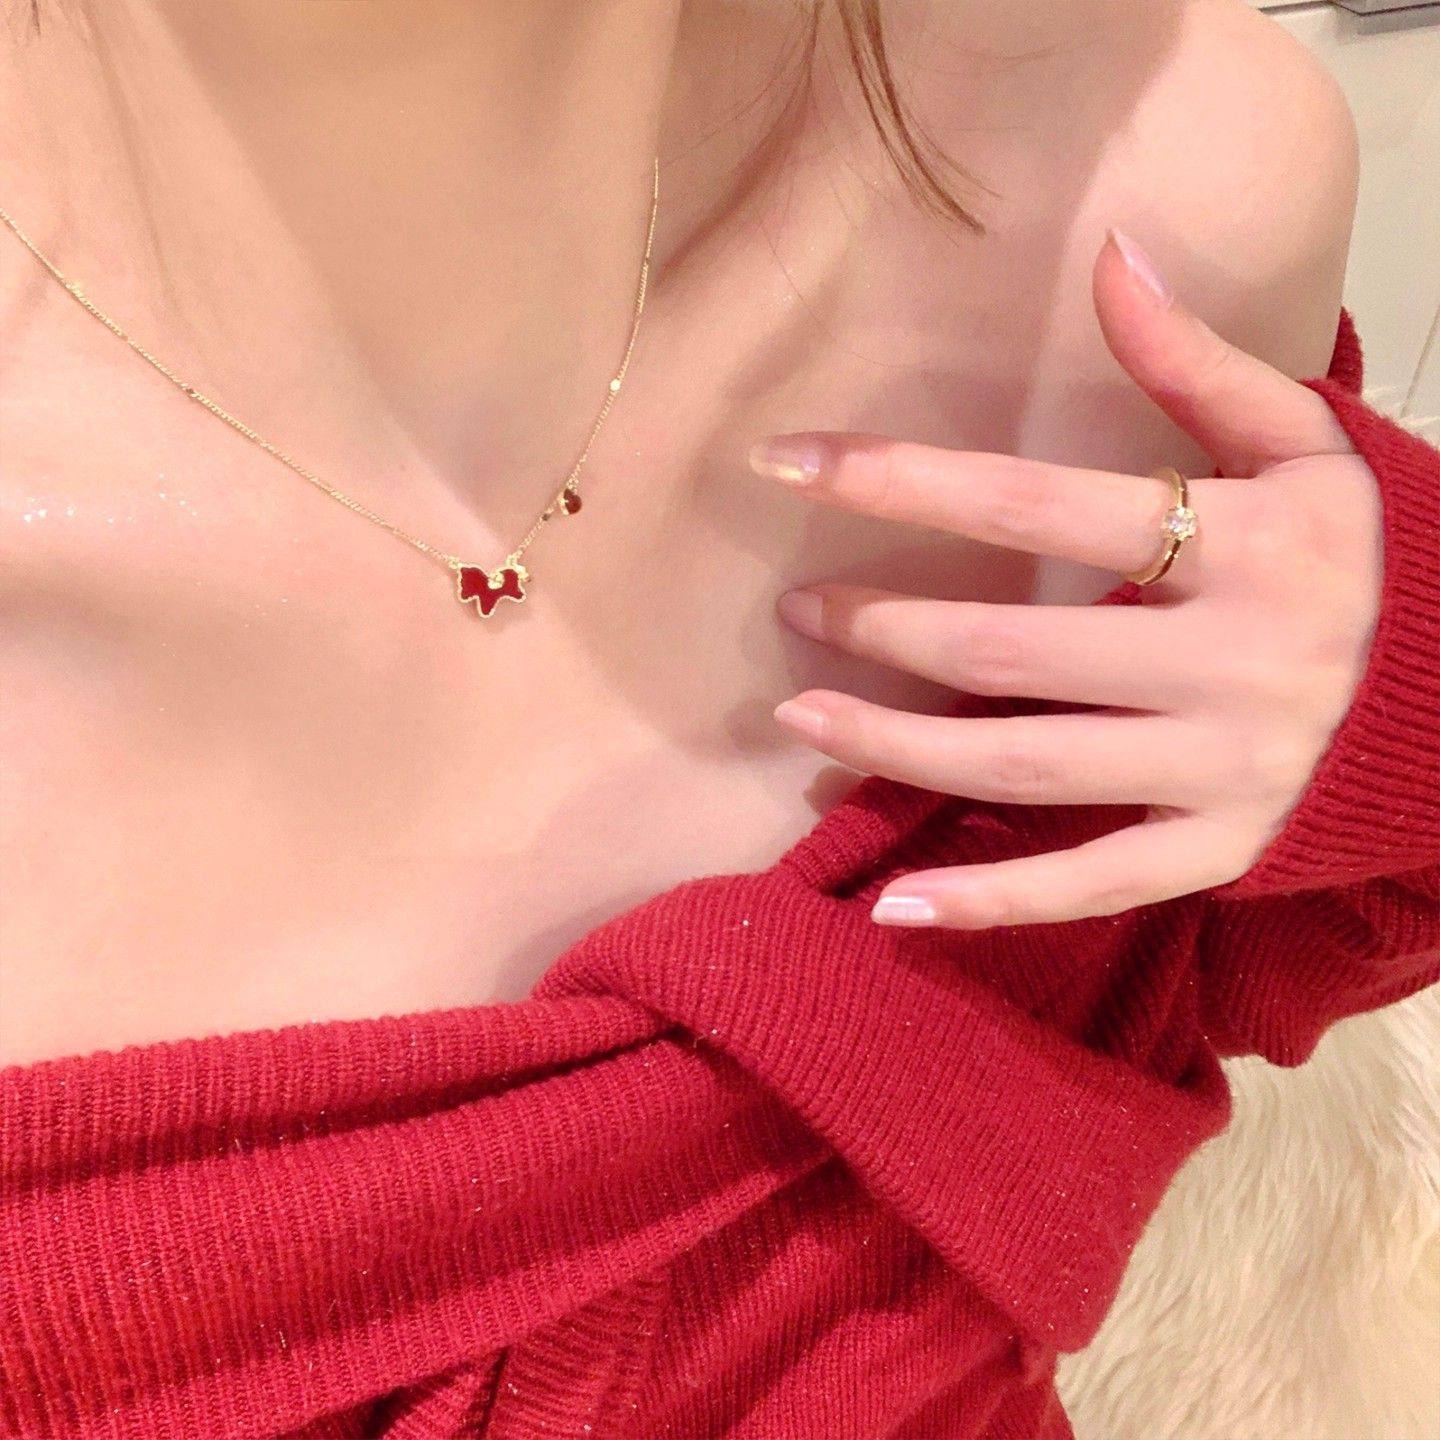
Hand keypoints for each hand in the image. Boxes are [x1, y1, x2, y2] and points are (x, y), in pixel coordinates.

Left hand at [753, 229, 1381, 929]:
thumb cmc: (1364, 553)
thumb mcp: (1305, 442)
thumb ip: (1200, 358)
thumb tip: (1110, 251)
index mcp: (1249, 545)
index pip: (1033, 505)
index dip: (898, 480)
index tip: (787, 464)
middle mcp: (1236, 664)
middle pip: (1010, 651)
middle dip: (883, 628)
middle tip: (797, 612)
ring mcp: (1227, 772)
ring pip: (1025, 768)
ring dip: (897, 749)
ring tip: (801, 716)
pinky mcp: (1222, 851)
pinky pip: (1090, 884)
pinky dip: (990, 902)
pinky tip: (894, 906)